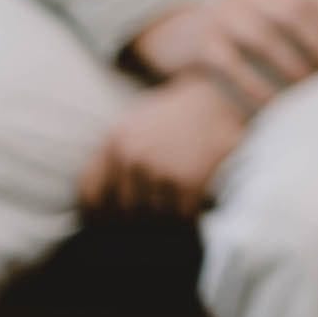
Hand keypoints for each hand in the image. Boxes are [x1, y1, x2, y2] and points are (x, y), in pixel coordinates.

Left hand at [78, 72, 249, 216]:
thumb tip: (96, 203)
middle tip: (154, 217)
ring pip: (152, 217)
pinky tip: (196, 207)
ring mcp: (160, 170)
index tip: (111, 222)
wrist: (227, 94)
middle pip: (122, 211)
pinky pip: (181, 216)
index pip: (91, 195)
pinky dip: (189, 217)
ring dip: (166, 219)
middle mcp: (132, 157)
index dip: (98, 214)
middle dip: (137, 217)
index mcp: (116, 142)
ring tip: (177, 211)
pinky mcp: (188, 181)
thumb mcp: (138, 123)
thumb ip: (115, 155)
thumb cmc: (181, 112)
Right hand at [130, 0, 317, 107]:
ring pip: (265, 38)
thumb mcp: (265, 20)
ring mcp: (223, 14)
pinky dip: (253, 86)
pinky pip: (231, 64)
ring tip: (309, 95)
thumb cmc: (237, 36)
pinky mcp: (202, 41)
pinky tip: (270, 108)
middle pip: (294, 12)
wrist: (175, 35)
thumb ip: (298, 29)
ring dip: (292, 67)